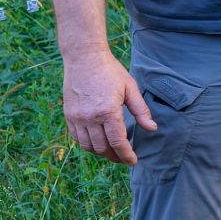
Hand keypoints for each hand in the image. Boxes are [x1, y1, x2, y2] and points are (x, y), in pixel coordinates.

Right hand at [62, 48, 155, 164]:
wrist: (84, 58)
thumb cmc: (110, 71)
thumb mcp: (130, 88)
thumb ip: (141, 111)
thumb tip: (152, 128)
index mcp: (108, 111)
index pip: (118, 142)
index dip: (127, 155)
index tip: (133, 161)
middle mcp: (90, 117)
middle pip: (103, 148)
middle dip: (115, 156)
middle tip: (124, 158)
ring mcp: (77, 117)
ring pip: (88, 146)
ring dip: (101, 152)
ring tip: (112, 152)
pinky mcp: (69, 115)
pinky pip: (77, 137)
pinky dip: (87, 144)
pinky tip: (97, 142)